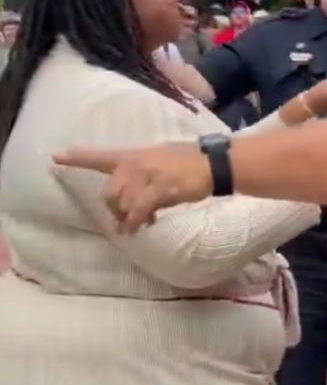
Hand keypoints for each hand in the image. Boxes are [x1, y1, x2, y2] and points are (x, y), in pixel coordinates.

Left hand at [53, 143, 212, 233]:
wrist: (213, 164)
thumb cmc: (188, 163)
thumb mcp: (159, 161)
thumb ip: (142, 177)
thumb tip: (133, 203)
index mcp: (133, 156)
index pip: (100, 157)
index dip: (77, 158)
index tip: (55, 156)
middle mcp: (135, 164)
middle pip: (109, 194)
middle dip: (116, 210)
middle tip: (127, 219)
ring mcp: (146, 175)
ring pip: (123, 204)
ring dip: (129, 218)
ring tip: (140, 223)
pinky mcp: (159, 188)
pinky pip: (138, 210)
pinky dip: (135, 222)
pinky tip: (140, 228)